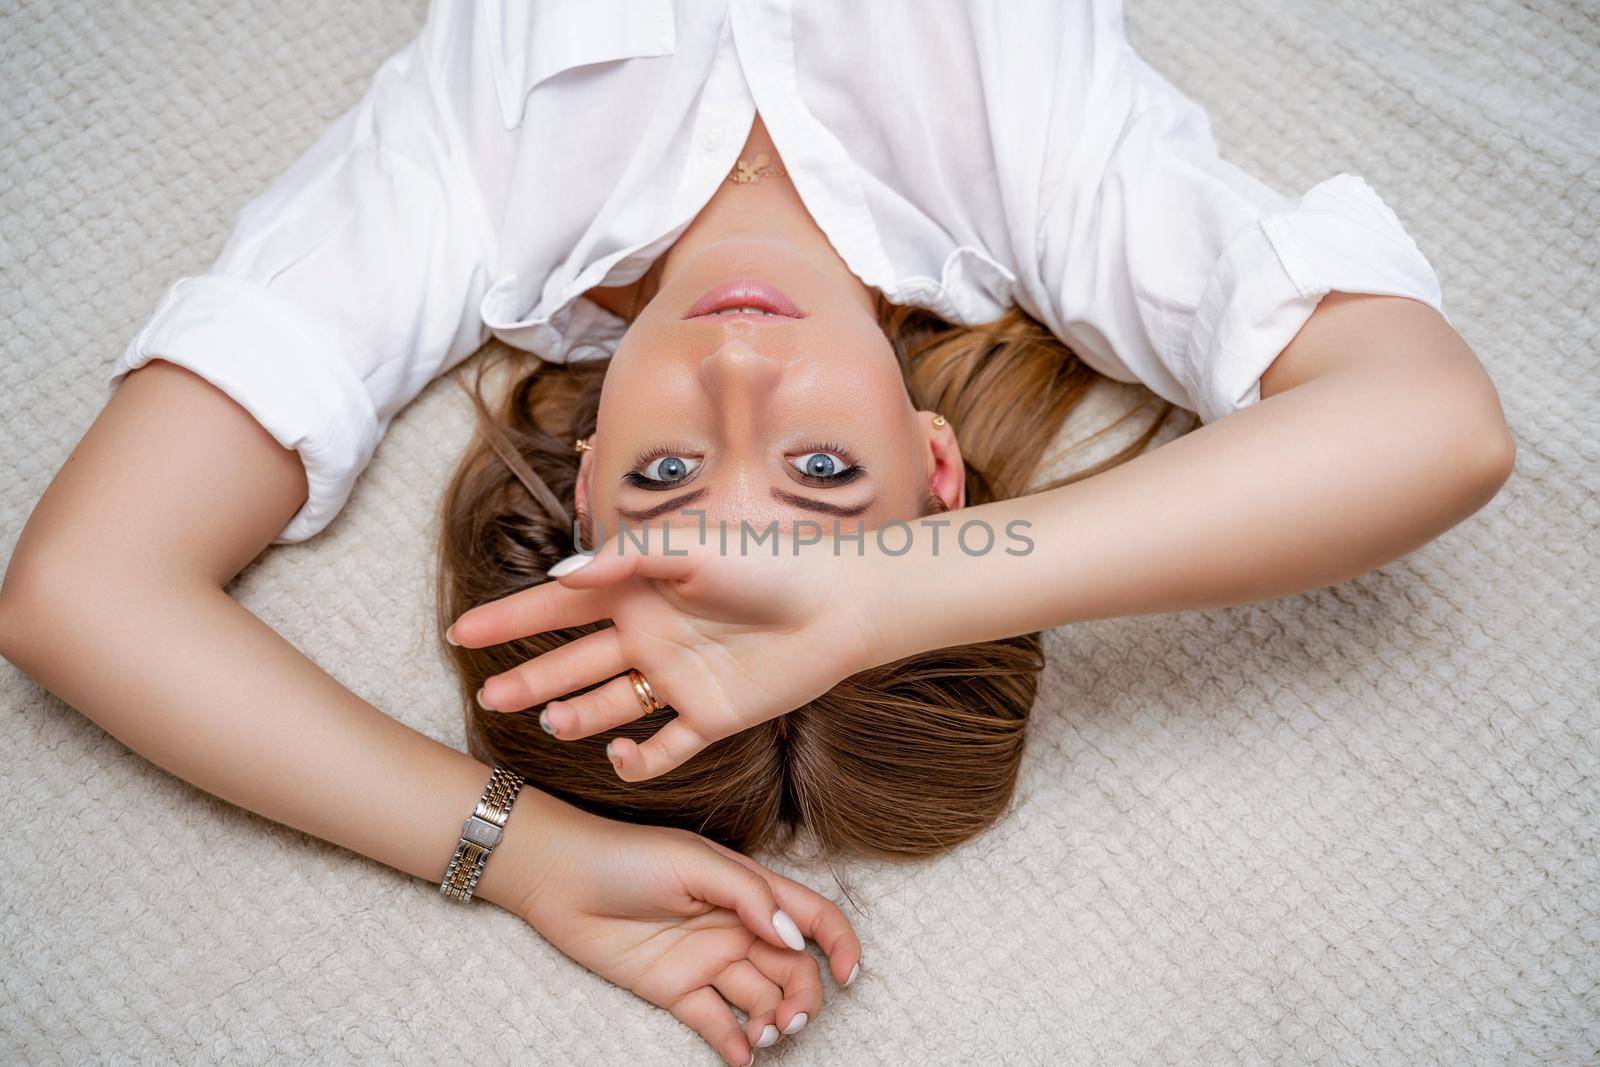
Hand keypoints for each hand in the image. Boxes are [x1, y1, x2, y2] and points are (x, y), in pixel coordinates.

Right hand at [449, 536, 886, 780]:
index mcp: (639, 590)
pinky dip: (638, 758)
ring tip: (549, 722)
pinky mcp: (711, 715)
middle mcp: (650, 635)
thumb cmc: (769, 561)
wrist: (842, 604)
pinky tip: (618, 757)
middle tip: (488, 699)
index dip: (510, 620)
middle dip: (529, 678)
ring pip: (609, 705)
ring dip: (576, 715)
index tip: (461, 633)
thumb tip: (562, 576)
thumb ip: (626, 559)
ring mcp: (678, 678)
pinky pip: (664, 746)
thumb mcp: (691, 548)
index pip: (559, 607)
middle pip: (574, 662)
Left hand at [509, 802, 862, 1064]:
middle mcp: (737, 927)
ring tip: (765, 1034)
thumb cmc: (628, 856)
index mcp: (750, 889)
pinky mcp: (676, 989)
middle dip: (805, 996)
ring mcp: (707, 960)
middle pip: (793, 968)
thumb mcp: (695, 862)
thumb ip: (749, 896)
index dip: (839, 944)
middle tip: (791, 1019)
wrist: (559, 878)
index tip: (849, 974)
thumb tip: (794, 939)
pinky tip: (742, 1056)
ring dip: (774, 1021)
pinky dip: (735, 1044)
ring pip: (761, 999)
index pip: (812, 917)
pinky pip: (716, 1022)